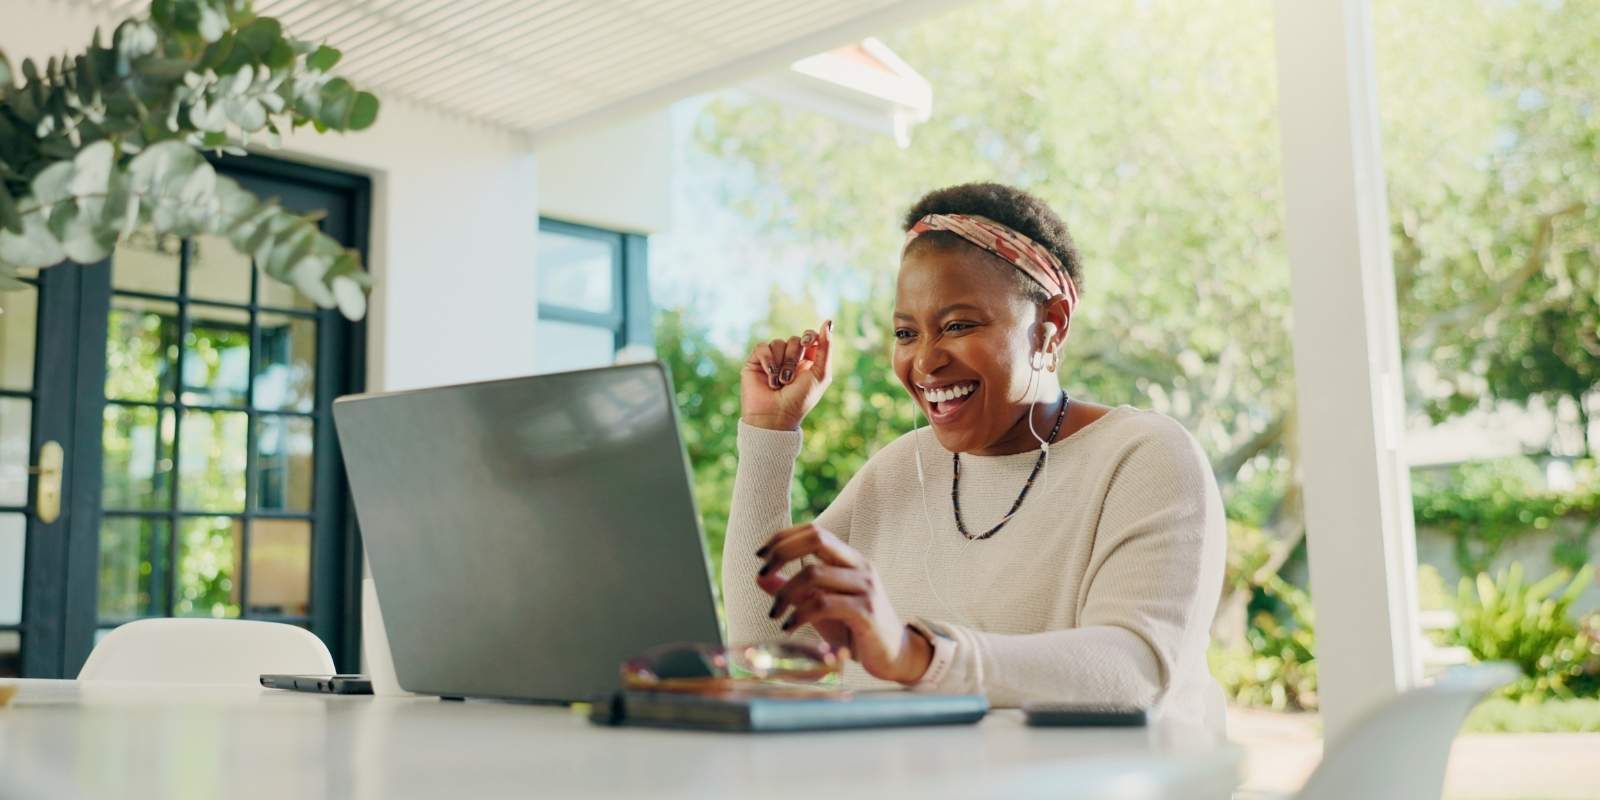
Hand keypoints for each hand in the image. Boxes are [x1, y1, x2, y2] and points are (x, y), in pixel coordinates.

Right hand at [741, 320, 832, 430]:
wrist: (775, 416)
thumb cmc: (800, 399)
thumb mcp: (821, 374)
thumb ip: (826, 347)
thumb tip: (828, 321)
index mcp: (807, 361)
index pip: (809, 337)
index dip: (809, 337)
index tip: (808, 343)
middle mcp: (790, 359)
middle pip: (794, 340)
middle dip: (794, 358)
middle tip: (791, 378)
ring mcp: (772, 360)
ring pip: (778, 342)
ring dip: (781, 364)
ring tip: (779, 383)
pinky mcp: (755, 362)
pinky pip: (762, 347)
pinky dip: (767, 361)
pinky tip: (769, 377)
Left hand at [754, 522, 931, 684]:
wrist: (895, 657)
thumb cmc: (855, 631)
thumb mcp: (820, 608)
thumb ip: (794, 591)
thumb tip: (761, 578)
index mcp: (850, 560)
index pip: (814, 531)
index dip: (784, 537)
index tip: (760, 555)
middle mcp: (860, 567)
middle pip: (816, 538)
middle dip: (782, 551)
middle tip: (762, 572)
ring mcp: (865, 587)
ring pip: (813, 574)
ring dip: (785, 593)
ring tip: (775, 614)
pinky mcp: (866, 611)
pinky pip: (823, 604)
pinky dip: (799, 614)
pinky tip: (789, 627)